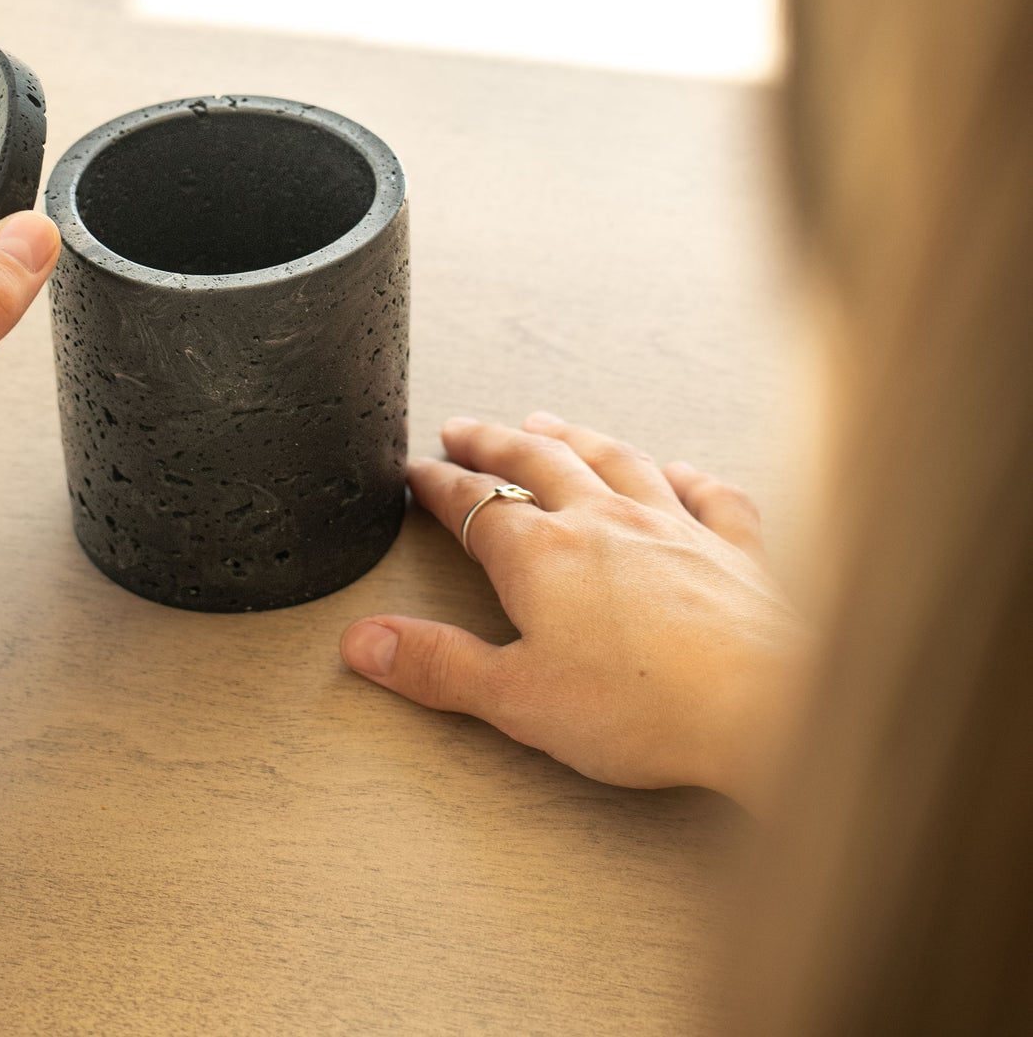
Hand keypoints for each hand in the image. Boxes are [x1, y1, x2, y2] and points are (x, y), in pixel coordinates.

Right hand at [340, 412, 805, 808]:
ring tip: (547, 424)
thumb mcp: (517, 699)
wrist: (765, 703)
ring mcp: (674, 526)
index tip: (415, 471)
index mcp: (543, 556)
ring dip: (575, 439)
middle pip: (537, 464)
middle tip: (465, 429)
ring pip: (614, 461)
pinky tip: (679, 471)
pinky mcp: (734, 549)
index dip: (437, 485)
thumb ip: (439, 666)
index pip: (473, 505)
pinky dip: (688, 477)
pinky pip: (708, 495)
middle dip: (493, 444)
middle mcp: (605, 521)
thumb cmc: (645, 708)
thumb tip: (366, 642)